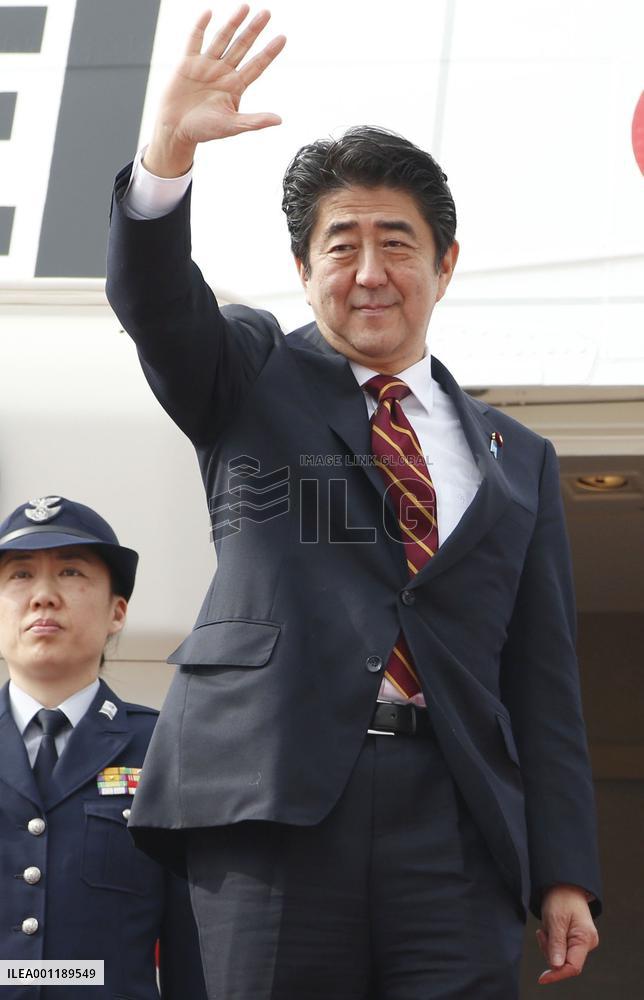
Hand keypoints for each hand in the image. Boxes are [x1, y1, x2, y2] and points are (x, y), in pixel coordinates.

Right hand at [145, 5, 285, 176]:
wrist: (176, 129)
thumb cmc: (204, 131)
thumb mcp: (231, 126)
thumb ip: (254, 121)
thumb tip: (278, 120)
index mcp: (235, 86)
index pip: (256, 65)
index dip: (269, 52)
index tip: (283, 38)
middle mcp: (223, 72)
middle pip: (242, 46)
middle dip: (254, 30)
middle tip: (267, 13)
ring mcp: (206, 65)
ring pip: (223, 39)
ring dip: (234, 23)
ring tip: (246, 7)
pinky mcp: (188, 62)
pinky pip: (195, 40)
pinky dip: (201, 26)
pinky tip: (209, 13)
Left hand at [536, 884, 598, 984]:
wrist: (564, 884)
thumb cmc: (561, 898)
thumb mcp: (555, 919)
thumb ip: (557, 943)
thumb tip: (557, 966)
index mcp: (585, 938)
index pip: (573, 967)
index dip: (557, 974)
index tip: (542, 978)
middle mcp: (586, 943)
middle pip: (564, 962)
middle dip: (549, 950)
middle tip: (542, 932)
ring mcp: (581, 942)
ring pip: (560, 956)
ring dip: (549, 944)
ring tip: (547, 927)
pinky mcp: (575, 940)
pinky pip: (560, 949)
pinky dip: (551, 941)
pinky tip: (549, 929)